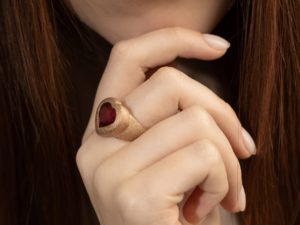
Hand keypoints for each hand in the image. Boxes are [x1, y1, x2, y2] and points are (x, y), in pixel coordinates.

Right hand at [76, 27, 254, 224]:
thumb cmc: (171, 212)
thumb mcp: (166, 158)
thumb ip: (172, 121)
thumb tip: (207, 99)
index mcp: (103, 131)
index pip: (128, 58)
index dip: (171, 40)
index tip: (215, 45)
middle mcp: (94, 146)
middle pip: (171, 82)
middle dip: (222, 111)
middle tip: (241, 147)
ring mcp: (107, 170)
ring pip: (196, 120)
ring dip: (228, 158)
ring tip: (221, 190)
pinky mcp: (132, 195)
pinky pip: (202, 154)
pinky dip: (224, 181)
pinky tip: (207, 207)